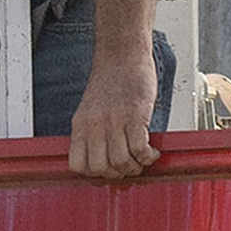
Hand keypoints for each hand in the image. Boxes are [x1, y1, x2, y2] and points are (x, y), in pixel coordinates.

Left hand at [66, 50, 162, 184]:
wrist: (122, 55)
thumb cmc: (110, 81)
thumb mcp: (90, 110)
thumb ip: (92, 133)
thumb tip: (104, 159)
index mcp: (80, 126)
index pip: (77, 166)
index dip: (95, 174)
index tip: (109, 169)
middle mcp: (94, 126)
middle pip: (100, 169)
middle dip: (118, 174)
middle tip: (130, 166)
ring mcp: (114, 121)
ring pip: (120, 162)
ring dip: (135, 167)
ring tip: (142, 159)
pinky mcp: (134, 115)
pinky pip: (139, 149)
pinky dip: (148, 157)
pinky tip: (152, 151)